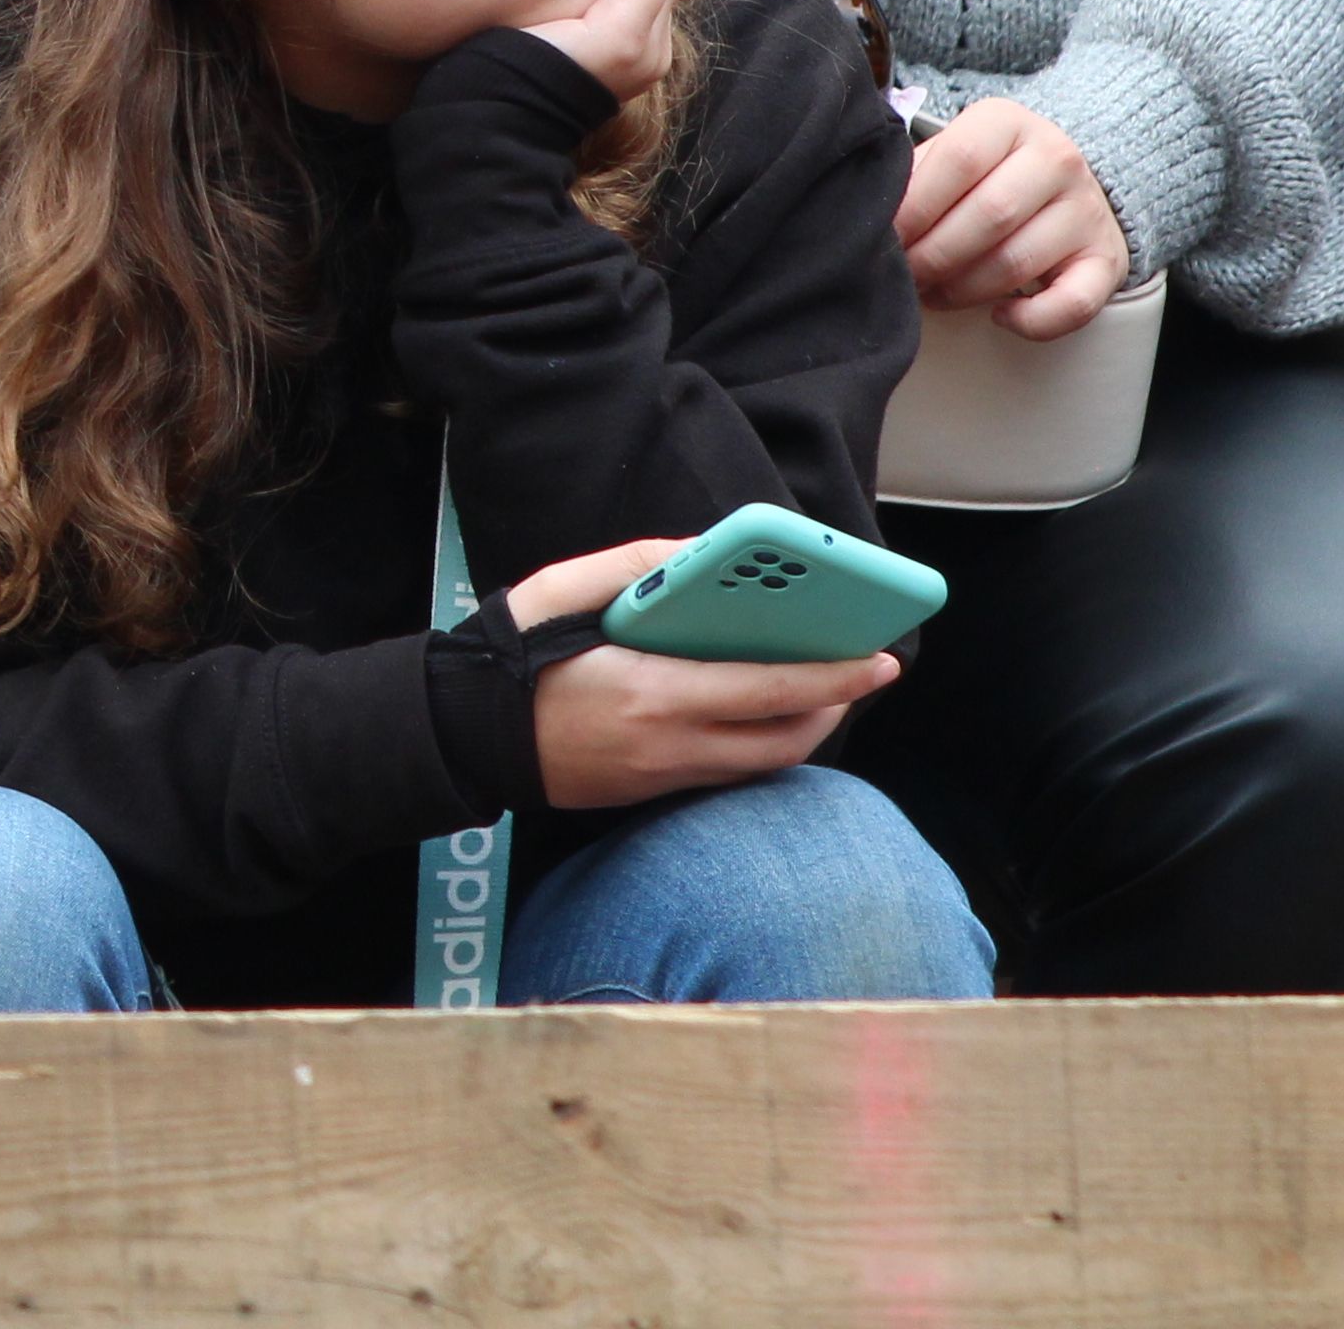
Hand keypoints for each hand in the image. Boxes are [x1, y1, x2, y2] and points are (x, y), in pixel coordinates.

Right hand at [501, 538, 899, 813]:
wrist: (464, 735)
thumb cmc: (510, 656)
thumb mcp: (559, 591)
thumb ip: (634, 565)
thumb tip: (701, 551)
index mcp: (652, 692)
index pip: (768, 690)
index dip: (833, 677)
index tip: (878, 658)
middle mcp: (669, 745)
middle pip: (783, 739)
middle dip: (835, 706)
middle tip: (863, 671)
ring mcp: (662, 777)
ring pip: (762, 763)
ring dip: (804, 728)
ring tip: (822, 689)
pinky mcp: (652, 792)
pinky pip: (729, 771)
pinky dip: (761, 742)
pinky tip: (763, 710)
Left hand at [900, 97, 1130, 339]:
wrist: (1059, 187)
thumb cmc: (982, 176)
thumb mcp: (948, 157)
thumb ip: (913, 178)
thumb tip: (873, 220)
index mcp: (1008, 122)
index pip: (959, 160)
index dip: (915, 208)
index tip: (885, 238)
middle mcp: (1057, 158)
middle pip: (989, 215)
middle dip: (934, 256)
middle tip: (905, 275)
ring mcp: (1088, 209)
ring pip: (1019, 260)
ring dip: (965, 289)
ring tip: (934, 294)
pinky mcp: (1107, 259)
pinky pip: (1074, 303)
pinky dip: (1032, 320)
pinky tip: (1000, 315)